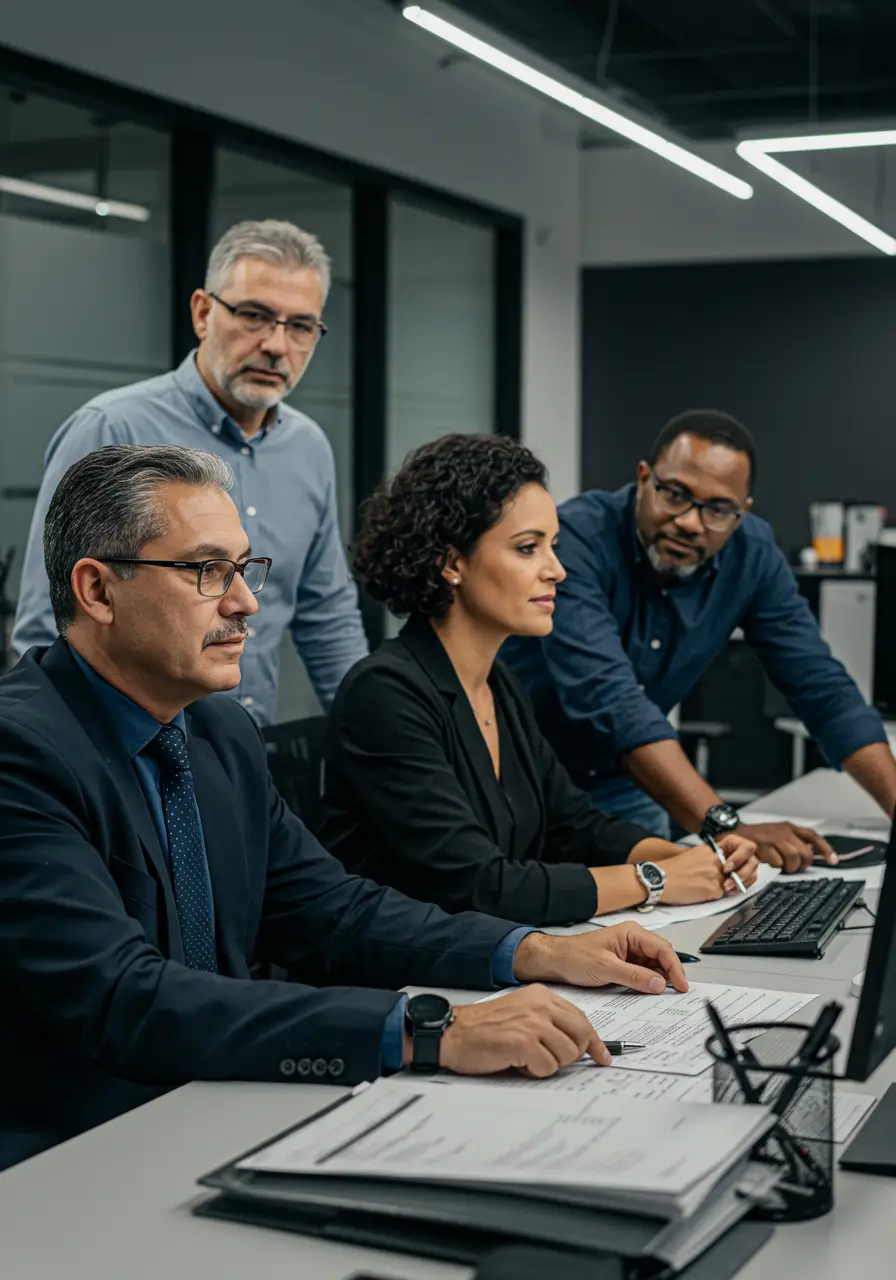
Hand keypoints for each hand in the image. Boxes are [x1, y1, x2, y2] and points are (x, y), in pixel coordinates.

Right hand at [439, 985, 610, 1077]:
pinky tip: (518, 1063)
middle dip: (574, 1054)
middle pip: (581, 1035)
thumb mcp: (521, 1012)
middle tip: (554, 1060)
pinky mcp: (523, 1042)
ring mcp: (532, 1023)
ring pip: (567, 1054)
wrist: (453, 1032)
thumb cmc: (484, 1027)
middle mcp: (540, 1005)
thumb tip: (578, 1042)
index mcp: (541, 995)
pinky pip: (548, 1067)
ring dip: (550, 1064)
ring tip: (527, 1058)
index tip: (602, 1056)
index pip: (580, 1018)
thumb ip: (548, 1020)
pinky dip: (535, 1072)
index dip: (593, 1041)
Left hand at [513, 922, 687, 993]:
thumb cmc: (574, 956)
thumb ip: (635, 976)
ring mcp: (629, 951)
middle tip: (675, 993)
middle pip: (661, 956)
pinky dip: (647, 982)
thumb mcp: (606, 969)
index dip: (675, 968)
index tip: (681, 986)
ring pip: (653, 966)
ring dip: (658, 980)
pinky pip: (642, 972)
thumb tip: (660, 983)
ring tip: (662, 995)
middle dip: (670, 974)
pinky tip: (648, 992)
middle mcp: (632, 939)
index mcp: (631, 933)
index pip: (663, 949)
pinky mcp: (623, 962)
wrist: (554, 961)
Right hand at [659, 838, 751, 904]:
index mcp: (708, 851)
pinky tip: (697, 893)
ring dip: (718, 889)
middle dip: (728, 879)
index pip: (732, 853)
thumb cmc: (670, 871)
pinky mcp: (712, 889)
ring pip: (727, 884)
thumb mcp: (691, 857)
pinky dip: (711, 897)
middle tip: (718, 884)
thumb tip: (720, 868)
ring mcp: (714, 874)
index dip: (736, 862)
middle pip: (732, 871)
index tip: (731, 868)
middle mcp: (714, 860)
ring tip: (700, 887)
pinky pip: (720, 895)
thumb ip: (708, 859)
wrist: (657, 879)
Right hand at [736, 821, 836, 872]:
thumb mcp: (779, 834)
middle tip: (796, 867)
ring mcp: (773, 838)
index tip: (833, 861)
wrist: (736, 833)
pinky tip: (771, 863)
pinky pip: (777, 862)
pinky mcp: (763, 846)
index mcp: (790, 827)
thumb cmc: (758, 837)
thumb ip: (795, 841)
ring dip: (790, 867)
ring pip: (793, 857)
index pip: (813, 836)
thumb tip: (811, 854)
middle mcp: (784, 831)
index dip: (826, 849)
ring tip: (783, 867)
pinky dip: (776, 866)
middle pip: (805, 851)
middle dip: (803, 863)